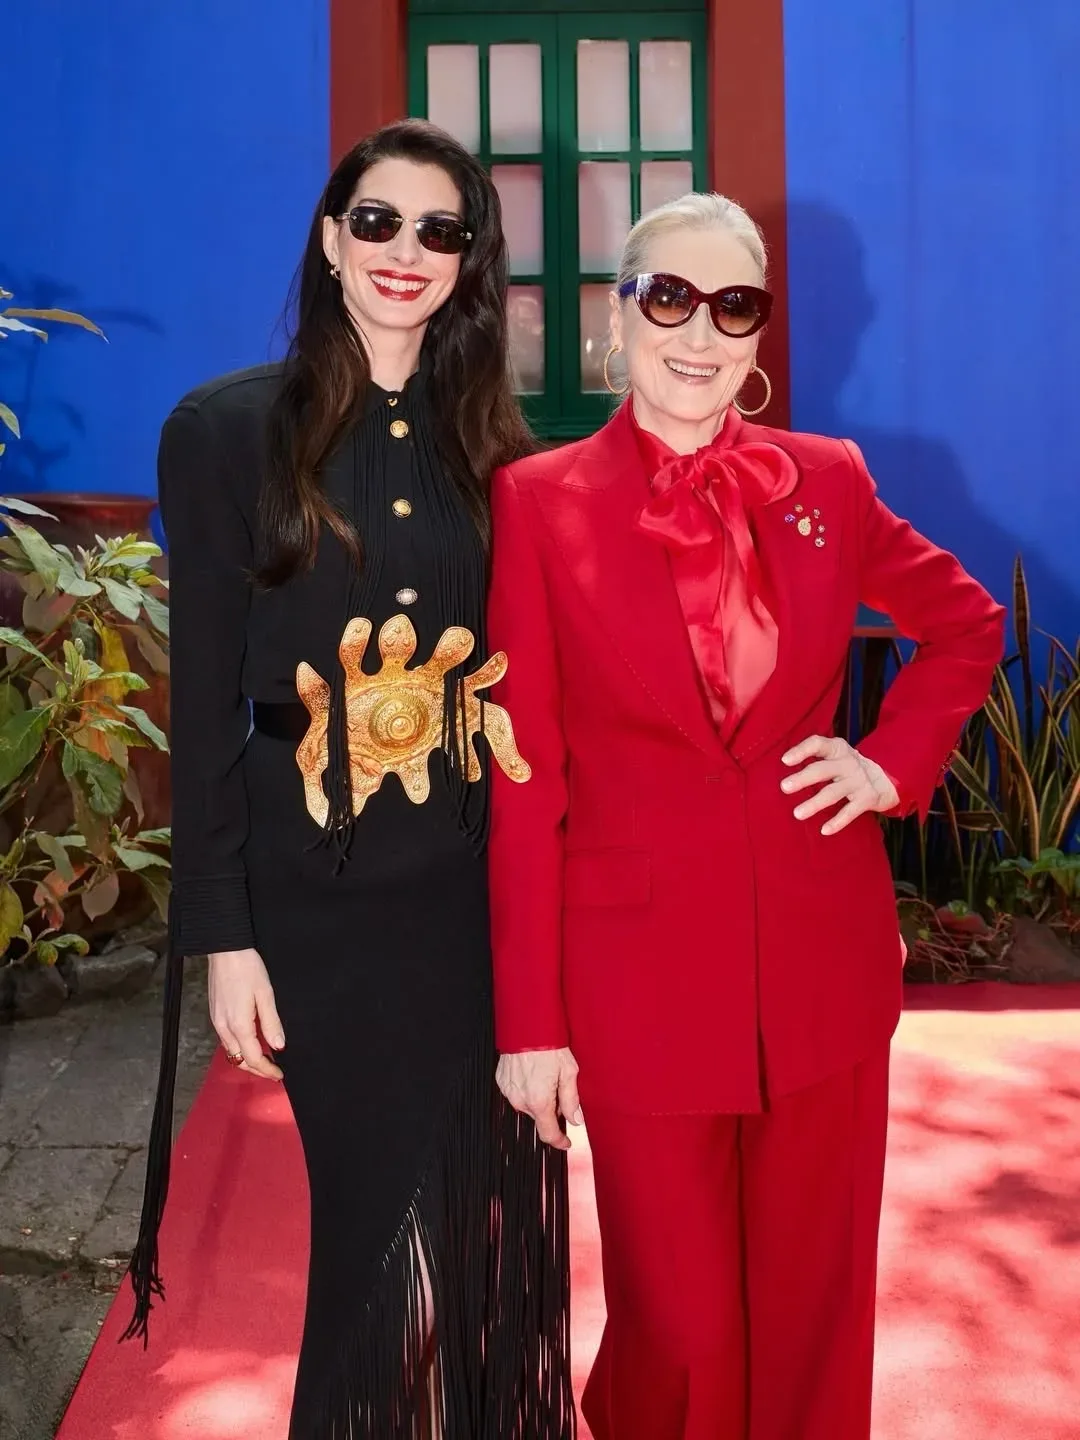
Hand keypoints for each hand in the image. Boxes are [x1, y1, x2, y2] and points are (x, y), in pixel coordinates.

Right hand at [208, 948, 284, 1080]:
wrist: (224, 950)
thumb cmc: (247, 968)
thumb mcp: (266, 994)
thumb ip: (272, 1023)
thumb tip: (279, 1046)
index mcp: (239, 1025)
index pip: (253, 1058)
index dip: (267, 1070)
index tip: (280, 1075)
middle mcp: (224, 1027)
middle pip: (239, 1059)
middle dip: (256, 1069)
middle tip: (274, 1071)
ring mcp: (216, 1021)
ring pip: (231, 1051)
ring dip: (247, 1059)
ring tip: (265, 1058)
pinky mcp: (214, 1014)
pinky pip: (226, 1040)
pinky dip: (239, 1047)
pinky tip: (250, 1041)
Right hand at [496, 1048, 580, 1150]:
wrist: (526, 1025)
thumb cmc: (549, 1045)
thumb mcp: (569, 1071)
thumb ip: (571, 1100)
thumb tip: (576, 1119)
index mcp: (539, 1101)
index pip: (548, 1134)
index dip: (559, 1141)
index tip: (565, 1142)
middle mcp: (521, 1100)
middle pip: (539, 1116)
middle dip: (551, 1109)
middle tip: (559, 1088)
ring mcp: (509, 1091)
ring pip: (527, 1105)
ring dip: (538, 1098)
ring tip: (545, 1075)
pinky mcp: (502, 1082)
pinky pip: (517, 1093)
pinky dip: (526, 1088)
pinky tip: (533, 1072)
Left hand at [781, 734, 899, 833]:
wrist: (883, 779)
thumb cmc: (846, 766)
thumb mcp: (834, 754)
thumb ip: (814, 755)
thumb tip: (781, 764)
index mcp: (837, 748)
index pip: (818, 744)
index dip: (802, 750)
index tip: (785, 760)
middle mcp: (848, 763)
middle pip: (822, 770)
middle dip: (803, 778)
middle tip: (784, 787)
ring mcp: (858, 781)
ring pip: (833, 793)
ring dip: (815, 804)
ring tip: (797, 814)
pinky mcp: (867, 798)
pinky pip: (850, 812)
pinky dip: (838, 822)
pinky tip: (824, 830)